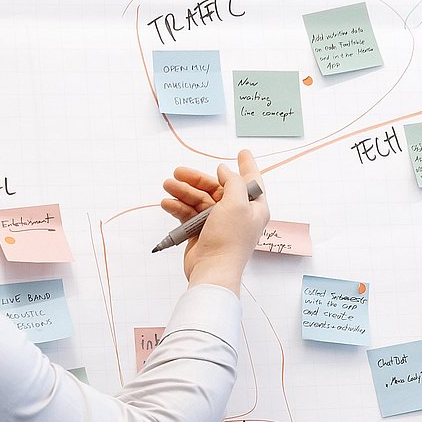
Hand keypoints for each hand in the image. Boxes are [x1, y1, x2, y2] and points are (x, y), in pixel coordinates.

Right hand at [160, 149, 269, 291]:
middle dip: (197, 179)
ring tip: (168, 186)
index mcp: (253, 206)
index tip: (243, 152)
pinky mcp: (202, 231)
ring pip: (199, 200)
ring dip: (183, 192)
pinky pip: (189, 213)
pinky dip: (178, 207)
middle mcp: (237, 213)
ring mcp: (218, 222)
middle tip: (178, 171)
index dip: (247, 165)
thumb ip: (232, 182)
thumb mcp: (237, 203)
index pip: (251, 180)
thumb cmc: (230, 240)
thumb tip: (224, 171)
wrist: (212, 269)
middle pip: (217, 188)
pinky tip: (167, 203)